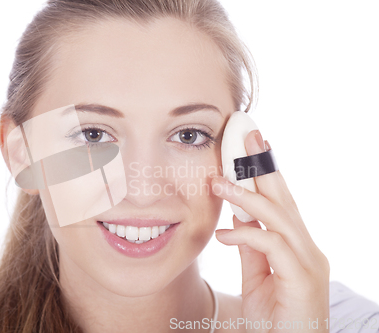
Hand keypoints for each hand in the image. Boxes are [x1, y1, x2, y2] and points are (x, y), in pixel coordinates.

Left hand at [211, 130, 329, 332]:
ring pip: (278, 217)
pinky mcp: (302, 279)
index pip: (280, 201)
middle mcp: (307, 249)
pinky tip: (223, 234)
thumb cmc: (274, 317)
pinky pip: (272, 246)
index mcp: (296, 245)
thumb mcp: (256, 276)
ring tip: (219, 181)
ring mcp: (308, 263)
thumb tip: (236, 220)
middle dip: (264, 165)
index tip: (251, 147)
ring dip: (247, 196)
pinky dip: (246, 235)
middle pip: (283, 199)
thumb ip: (250, 248)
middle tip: (246, 136)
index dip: (265, 173)